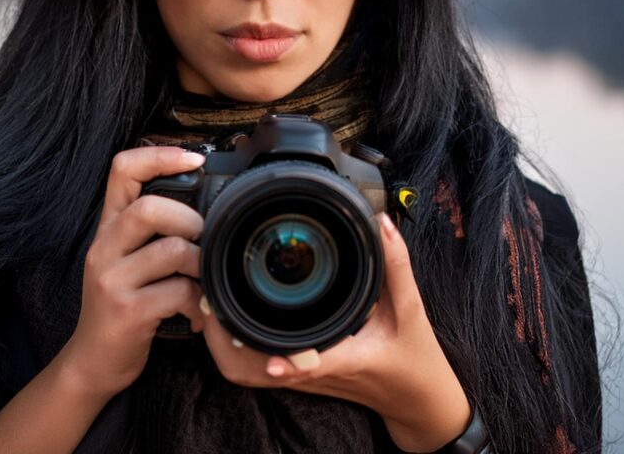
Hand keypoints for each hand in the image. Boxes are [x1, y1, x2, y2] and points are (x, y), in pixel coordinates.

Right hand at [64, 146, 209, 398]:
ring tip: (203, 282)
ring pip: (173, 250)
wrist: (93, 361)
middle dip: (191, 220)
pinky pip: (178, 292)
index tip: (195, 159)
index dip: (160, 155)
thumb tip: (204, 205)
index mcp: (108, 228)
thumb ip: (152, 231)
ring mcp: (112, 279)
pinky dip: (198, 303)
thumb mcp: (126, 259)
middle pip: (150, 208)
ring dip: (201, 265)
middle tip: (203, 242)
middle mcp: (104, 248)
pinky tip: (197, 315)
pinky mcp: (127, 311)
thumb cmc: (121, 305)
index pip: (122, 170)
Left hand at [197, 211, 471, 452]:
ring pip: (249, 373)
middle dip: (225, 341)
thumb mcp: (411, 309)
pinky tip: (229, 317)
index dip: (288, 361)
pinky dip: (236, 346)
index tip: (269, 356)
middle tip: (208, 301)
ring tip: (210, 304)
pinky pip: (256, 367)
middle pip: (256, 372)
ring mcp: (304, 378)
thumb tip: (382, 223)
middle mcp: (317, 372)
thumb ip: (396, 265)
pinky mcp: (300, 376)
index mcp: (347, 359)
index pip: (310, 364)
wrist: (415, 400)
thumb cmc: (415, 358)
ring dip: (224, 344)